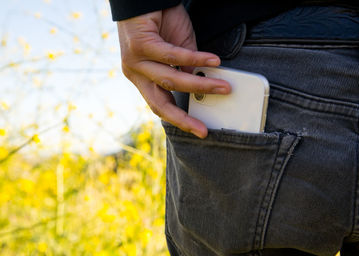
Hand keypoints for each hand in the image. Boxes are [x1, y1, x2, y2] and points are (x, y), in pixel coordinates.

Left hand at [117, 4, 230, 137]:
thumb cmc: (161, 23)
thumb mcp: (178, 50)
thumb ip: (186, 69)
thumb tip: (200, 86)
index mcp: (142, 78)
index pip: (160, 104)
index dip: (179, 119)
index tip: (198, 129)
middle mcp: (135, 73)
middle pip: (160, 102)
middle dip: (183, 118)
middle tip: (203, 129)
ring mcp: (135, 61)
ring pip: (170, 80)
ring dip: (200, 85)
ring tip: (223, 87)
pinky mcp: (140, 45)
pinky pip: (172, 57)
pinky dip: (195, 59)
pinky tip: (213, 61)